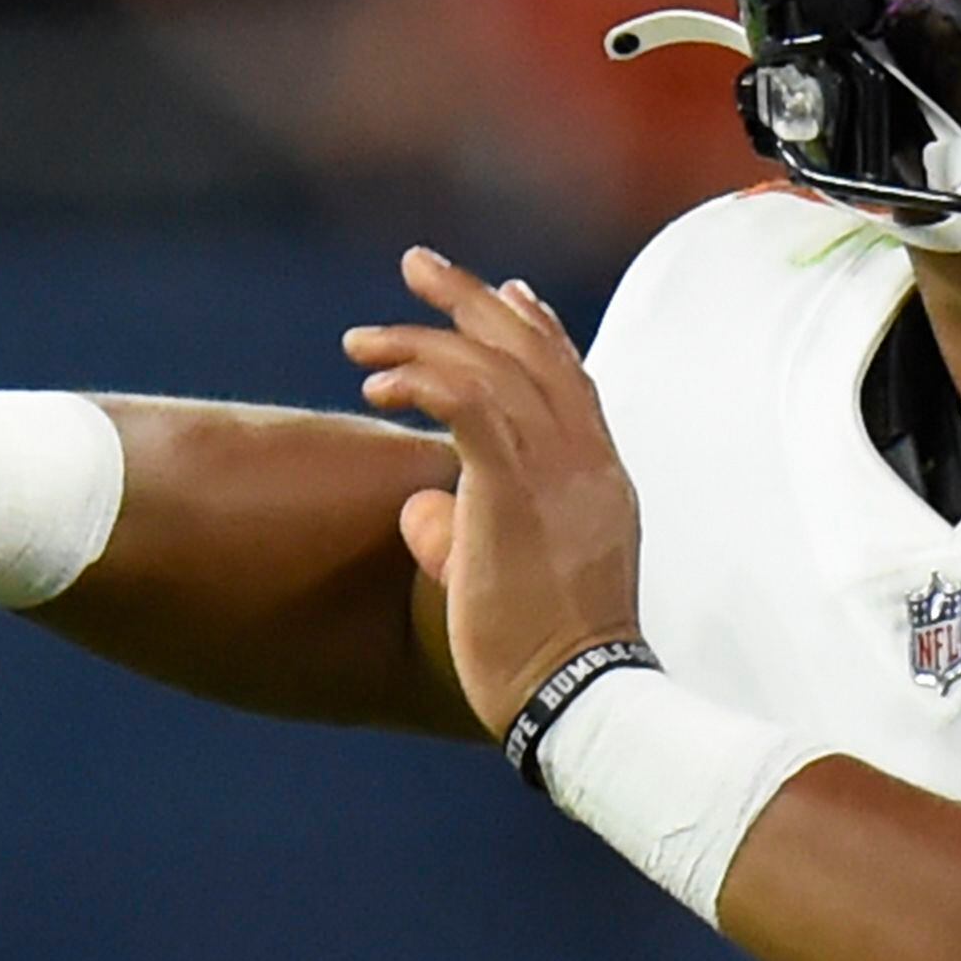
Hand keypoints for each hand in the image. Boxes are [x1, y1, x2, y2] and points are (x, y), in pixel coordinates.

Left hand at [337, 246, 640, 733]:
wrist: (575, 693)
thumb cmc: (540, 654)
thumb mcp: (511, 577)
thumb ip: (467, 530)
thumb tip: (422, 507)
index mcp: (600, 474)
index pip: (570, 377)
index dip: (534, 328)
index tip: (503, 293)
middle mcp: (586, 457)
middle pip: (531, 348)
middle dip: (470, 299)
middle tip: (416, 266)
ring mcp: (557, 468)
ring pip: (491, 365)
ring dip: (421, 340)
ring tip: (360, 341)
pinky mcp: (514, 487)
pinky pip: (467, 403)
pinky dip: (423, 378)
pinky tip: (381, 381)